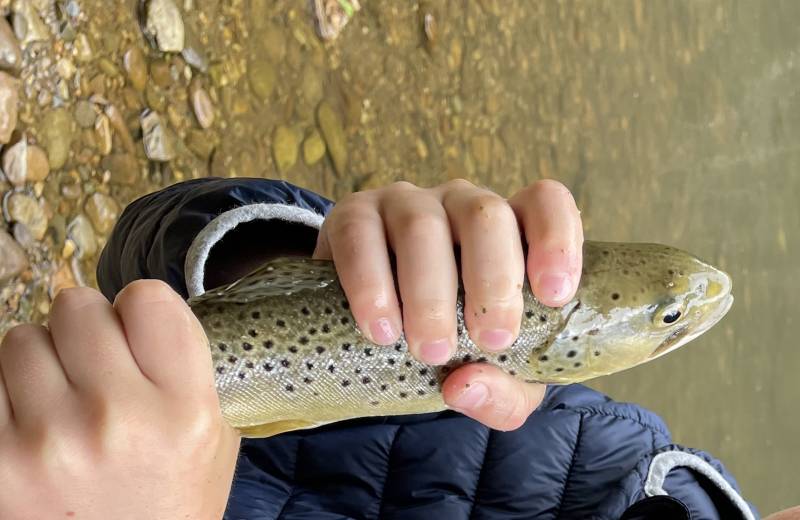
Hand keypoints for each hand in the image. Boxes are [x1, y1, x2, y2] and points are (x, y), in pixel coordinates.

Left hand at [0, 281, 239, 519]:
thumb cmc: (171, 501)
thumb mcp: (214, 435)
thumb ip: (185, 364)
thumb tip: (136, 306)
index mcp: (182, 410)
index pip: (147, 299)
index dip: (139, 309)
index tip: (136, 332)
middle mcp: (116, 420)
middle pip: (77, 306)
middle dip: (86, 329)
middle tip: (95, 367)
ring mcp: (47, 441)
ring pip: (21, 338)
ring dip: (40, 361)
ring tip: (60, 401)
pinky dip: (6, 394)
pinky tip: (30, 423)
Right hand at [313, 179, 582, 429]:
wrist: (376, 330)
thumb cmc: (456, 345)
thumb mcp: (495, 377)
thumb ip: (501, 394)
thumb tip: (464, 386)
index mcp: (511, 229)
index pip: (545, 203)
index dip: (556, 239)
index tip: (553, 295)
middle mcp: (461, 205)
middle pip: (486, 214)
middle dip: (492, 281)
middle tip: (491, 340)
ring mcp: (404, 204)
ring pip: (421, 226)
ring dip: (429, 292)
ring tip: (431, 350)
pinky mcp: (351, 218)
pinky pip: (360, 238)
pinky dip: (370, 285)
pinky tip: (381, 330)